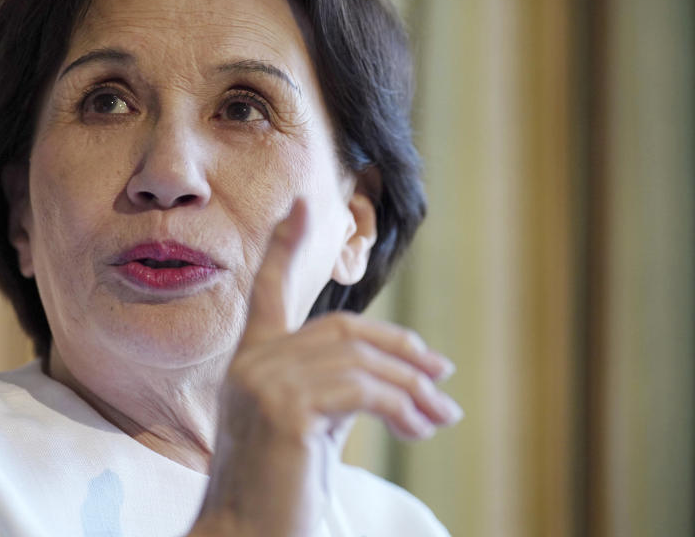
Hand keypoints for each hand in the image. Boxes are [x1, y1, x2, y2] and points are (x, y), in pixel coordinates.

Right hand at [191, 199, 460, 536]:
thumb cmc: (280, 491)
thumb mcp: (309, 426)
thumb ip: (338, 387)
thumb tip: (409, 375)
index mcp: (252, 359)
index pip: (268, 290)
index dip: (284, 245)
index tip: (301, 203)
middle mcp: (253, 362)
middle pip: (345, 329)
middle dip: (402, 350)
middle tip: (442, 377)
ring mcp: (264, 383)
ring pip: (361, 362)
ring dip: (413, 388)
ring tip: (439, 416)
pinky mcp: (286, 410)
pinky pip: (363, 392)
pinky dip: (402, 406)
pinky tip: (419, 428)